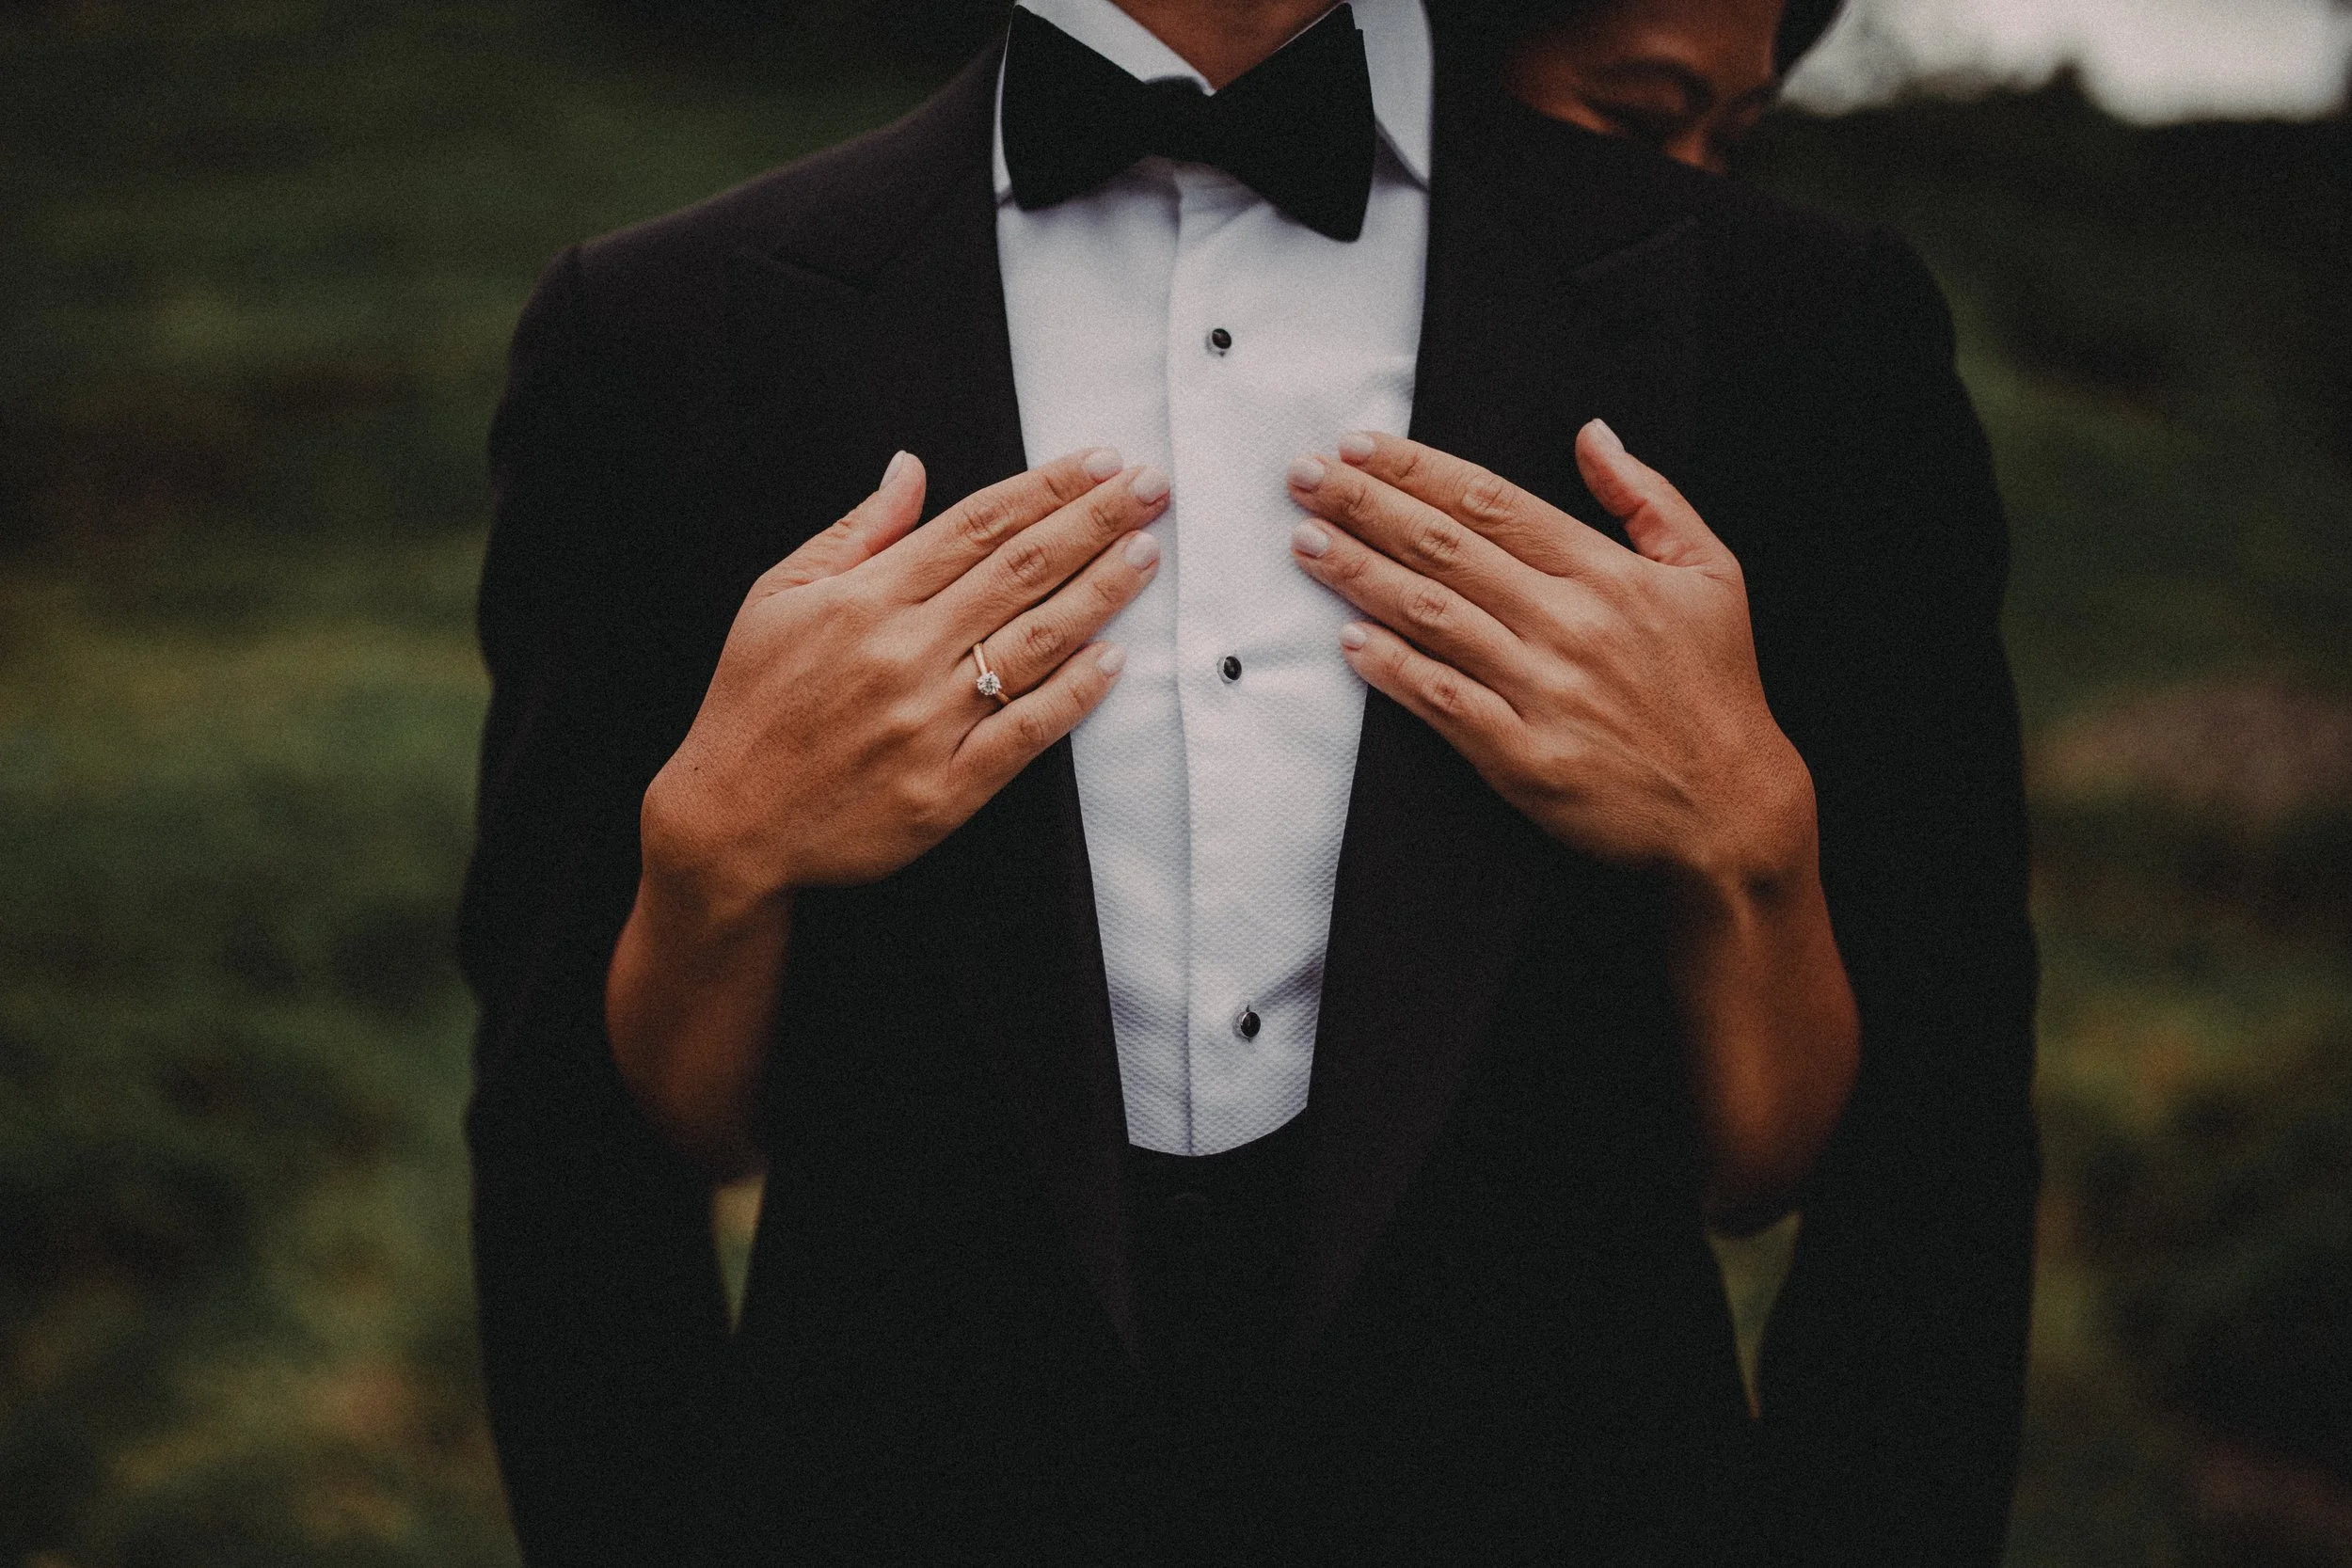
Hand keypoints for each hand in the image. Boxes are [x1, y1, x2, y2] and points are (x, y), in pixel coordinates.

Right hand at [645, 447, 1168, 913]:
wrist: (728, 825)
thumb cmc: (752, 703)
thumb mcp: (778, 598)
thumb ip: (855, 532)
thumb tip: (912, 468)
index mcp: (864, 599)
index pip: (977, 526)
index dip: (1046, 488)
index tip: (1100, 460)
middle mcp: (903, 653)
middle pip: (1020, 570)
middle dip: (1094, 520)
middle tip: (1152, 485)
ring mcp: (929, 723)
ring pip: (1036, 642)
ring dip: (1101, 591)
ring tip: (1148, 550)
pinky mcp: (947, 789)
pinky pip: (1027, 732)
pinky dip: (1075, 693)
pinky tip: (1116, 657)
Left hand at [1285, 422, 1814, 899]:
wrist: (1733, 809)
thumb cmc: (1717, 688)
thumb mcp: (1713, 575)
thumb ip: (1649, 498)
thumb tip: (1592, 432)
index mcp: (1608, 573)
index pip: (1492, 503)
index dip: (1419, 469)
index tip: (1360, 444)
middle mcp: (1569, 624)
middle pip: (1446, 548)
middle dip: (1365, 505)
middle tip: (1303, 475)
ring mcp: (1544, 692)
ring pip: (1433, 617)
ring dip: (1360, 574)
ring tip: (1306, 539)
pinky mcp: (1524, 758)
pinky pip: (1443, 702)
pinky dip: (1392, 669)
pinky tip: (1347, 640)